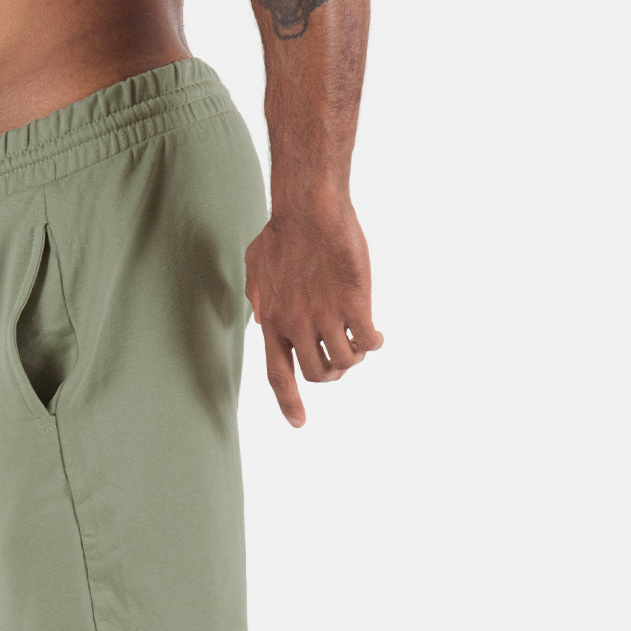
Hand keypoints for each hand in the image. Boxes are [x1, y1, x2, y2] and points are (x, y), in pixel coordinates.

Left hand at [244, 201, 383, 426]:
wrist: (308, 207)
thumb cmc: (281, 230)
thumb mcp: (254, 266)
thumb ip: (257, 295)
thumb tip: (258, 312)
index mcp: (273, 321)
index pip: (278, 374)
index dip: (289, 403)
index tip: (298, 423)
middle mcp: (296, 326)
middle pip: (317, 373)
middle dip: (331, 371)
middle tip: (342, 354)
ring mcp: (324, 316)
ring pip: (344, 360)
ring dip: (354, 356)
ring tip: (360, 340)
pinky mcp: (352, 303)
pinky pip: (367, 340)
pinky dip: (374, 342)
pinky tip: (376, 333)